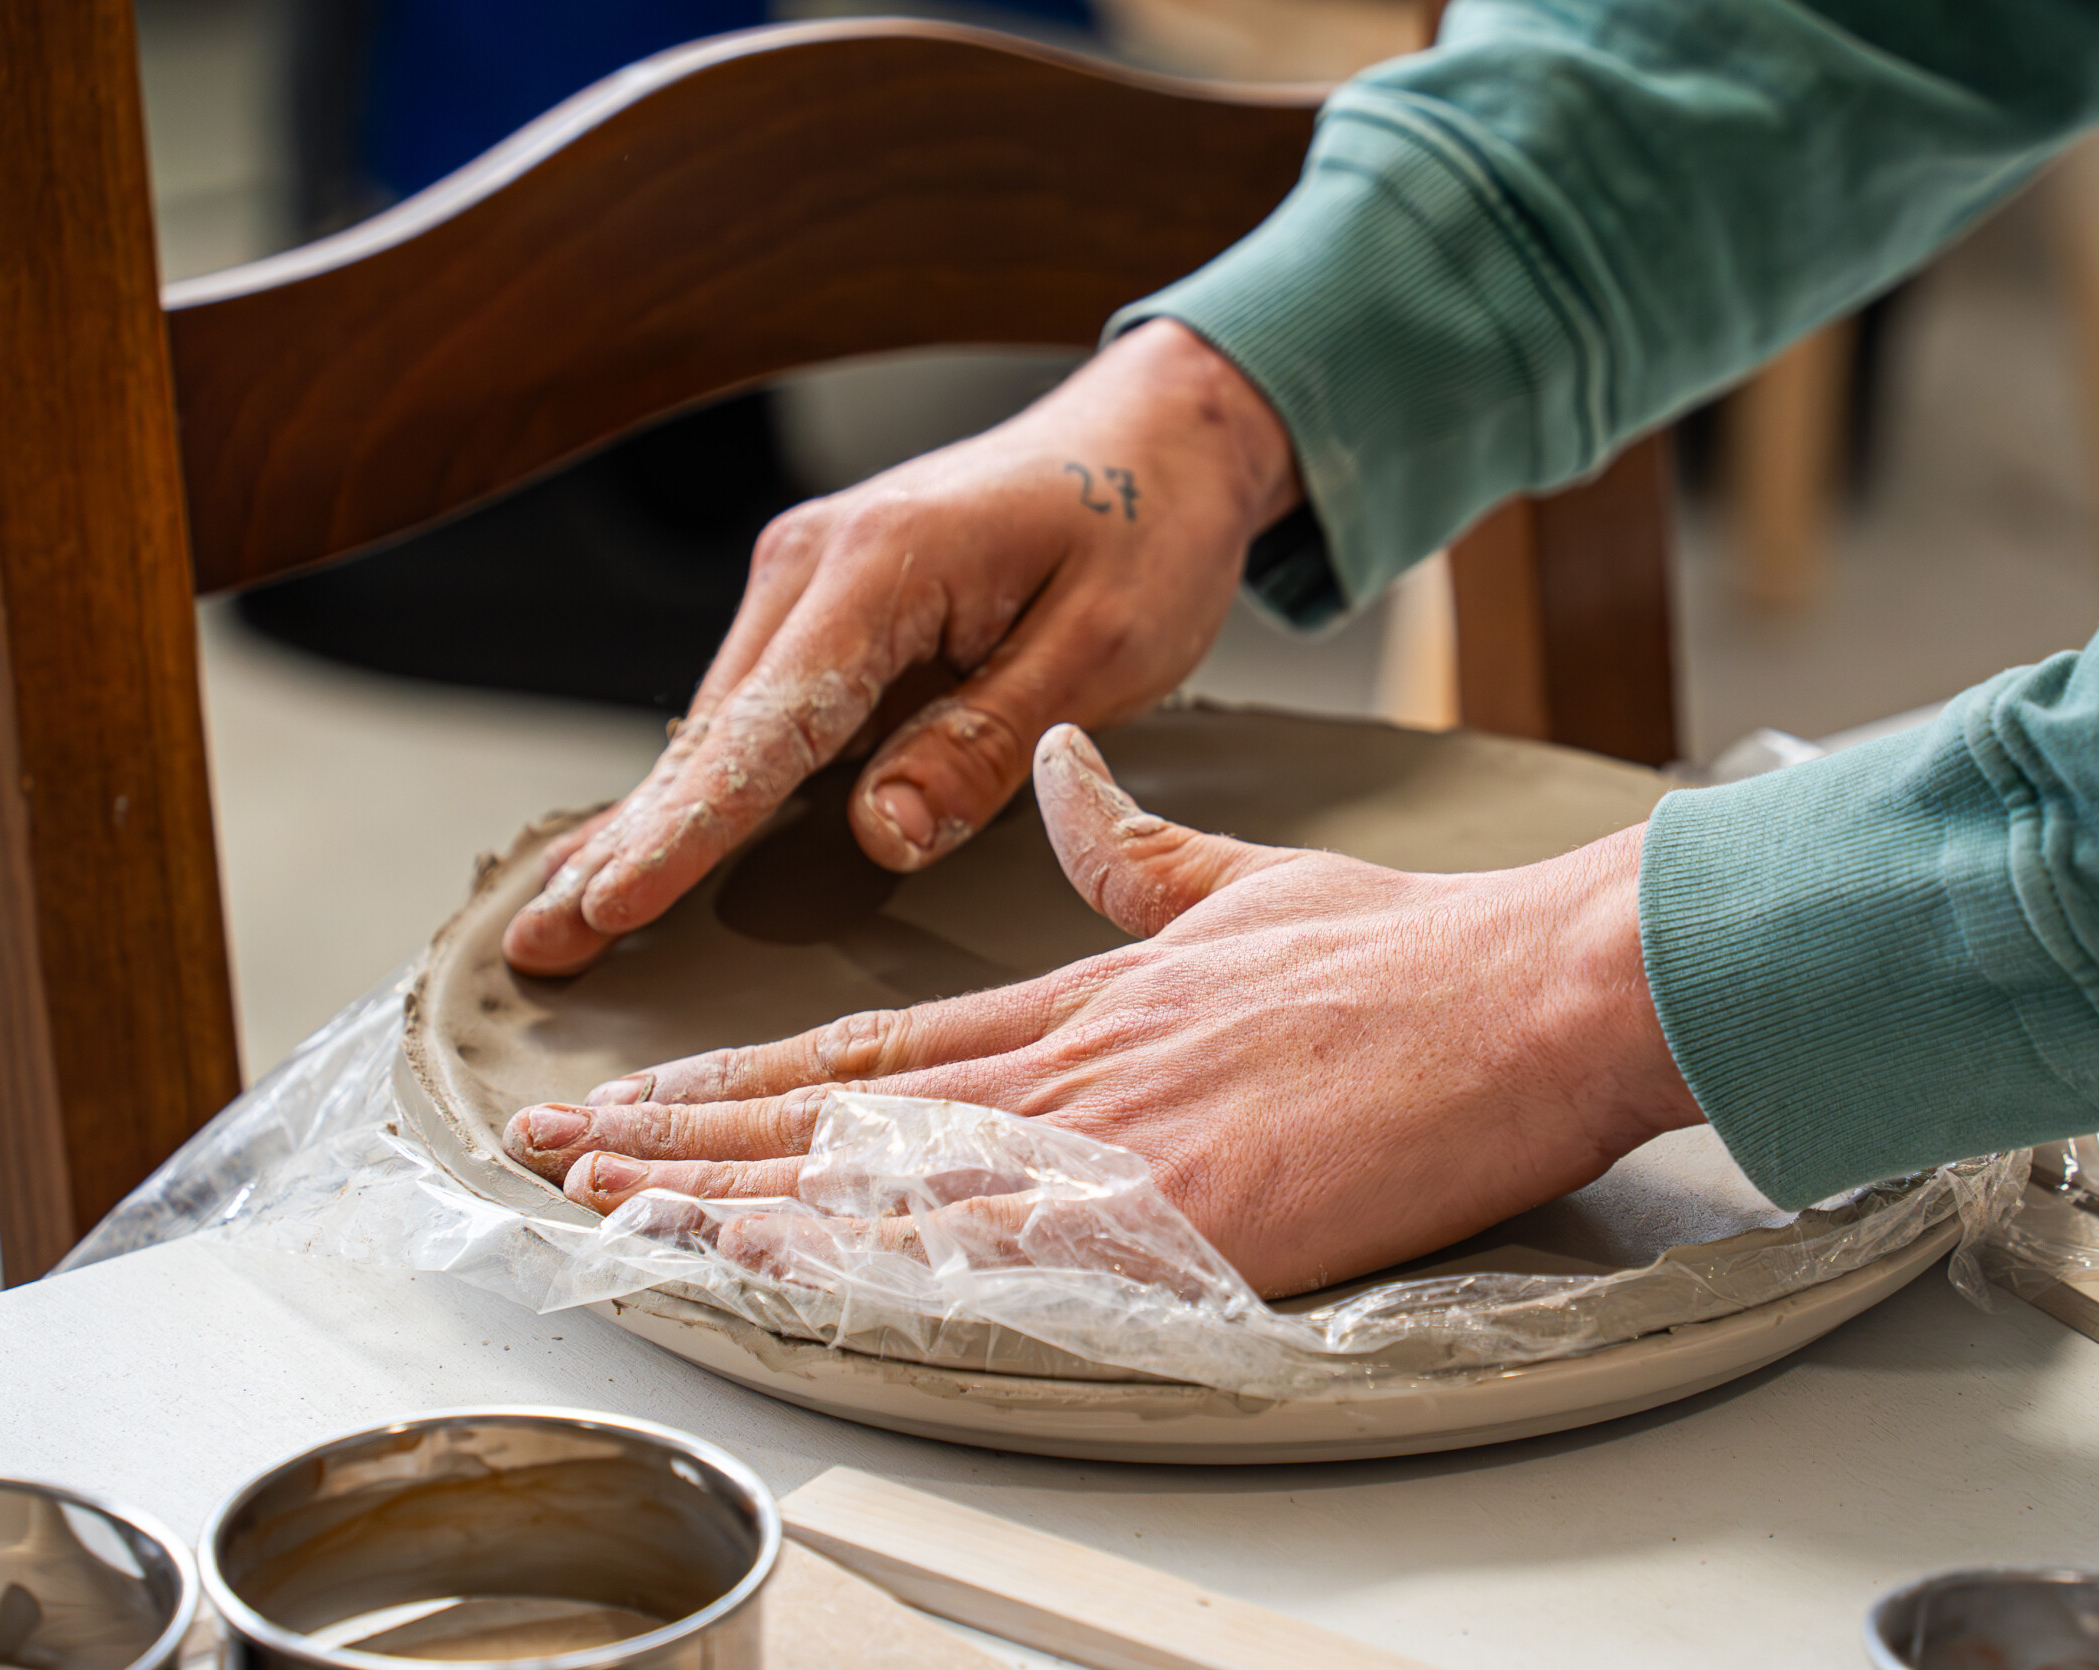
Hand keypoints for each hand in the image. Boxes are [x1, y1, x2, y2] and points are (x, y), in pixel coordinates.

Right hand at [502, 320, 1300, 976]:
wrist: (1156, 435)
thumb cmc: (1144, 530)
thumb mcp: (1101, 647)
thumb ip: (982, 742)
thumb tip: (879, 836)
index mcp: (881, 566)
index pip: (767, 727)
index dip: (690, 828)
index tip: (615, 904)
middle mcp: (814, 563)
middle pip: (711, 733)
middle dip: (624, 845)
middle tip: (537, 944)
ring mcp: (808, 580)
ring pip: (719, 727)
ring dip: (646, 823)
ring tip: (559, 920)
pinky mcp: (824, 604)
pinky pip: (752, 712)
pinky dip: (698, 784)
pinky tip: (636, 845)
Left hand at [504, 726, 1705, 1298]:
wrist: (1534, 985)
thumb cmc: (1411, 953)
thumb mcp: (1251, 883)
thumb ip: (1139, 851)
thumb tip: (1066, 780)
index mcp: (1084, 995)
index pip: (874, 1042)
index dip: (748, 1074)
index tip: (653, 1090)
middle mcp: (1069, 1065)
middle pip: (838, 1110)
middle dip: (688, 1135)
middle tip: (564, 1151)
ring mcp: (1113, 1140)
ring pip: (878, 1179)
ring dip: (731, 1199)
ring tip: (609, 1208)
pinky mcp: (1176, 1215)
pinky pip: (987, 1256)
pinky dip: (866, 1271)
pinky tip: (776, 1285)